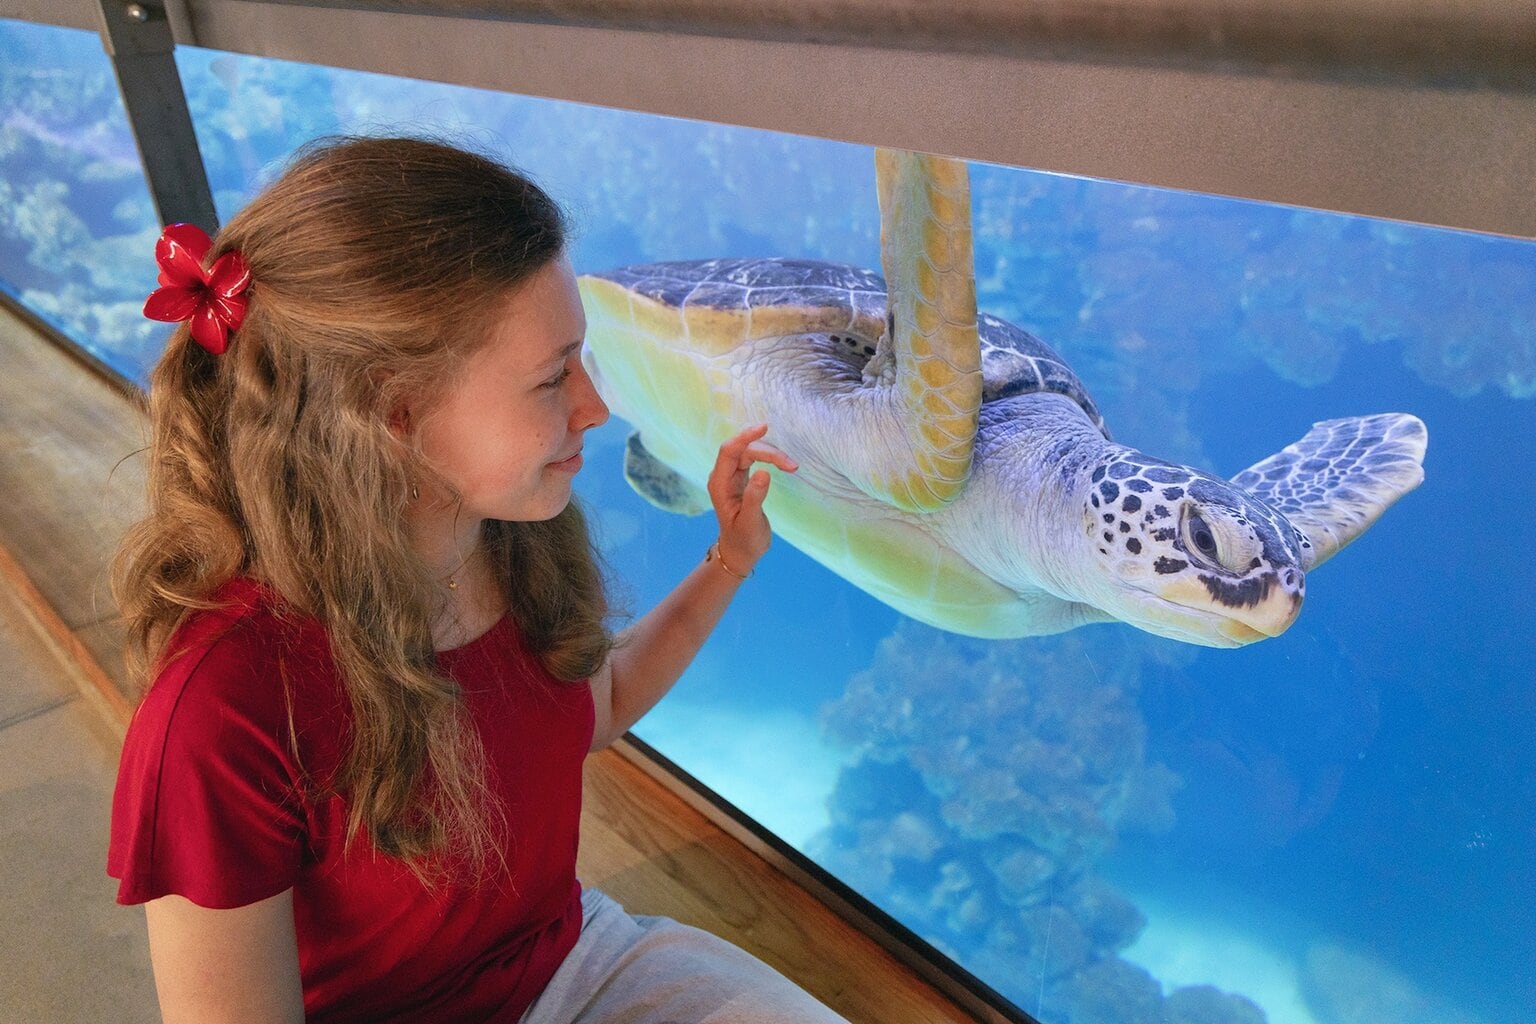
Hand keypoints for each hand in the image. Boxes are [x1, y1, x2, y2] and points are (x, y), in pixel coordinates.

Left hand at [707, 423, 797, 574]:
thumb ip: (755, 497)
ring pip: (751, 454)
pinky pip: (754, 459)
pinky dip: (770, 459)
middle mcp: (723, 477)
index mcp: (719, 484)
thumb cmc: (743, 541)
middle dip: (768, 452)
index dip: (744, 437)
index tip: (764, 428)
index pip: (729, 452)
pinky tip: (783, 464)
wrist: (740, 552)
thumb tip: (764, 472)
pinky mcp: (742, 479)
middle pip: (744, 451)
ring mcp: (732, 477)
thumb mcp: (750, 522)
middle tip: (791, 465)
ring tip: (793, 467)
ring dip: (772, 456)